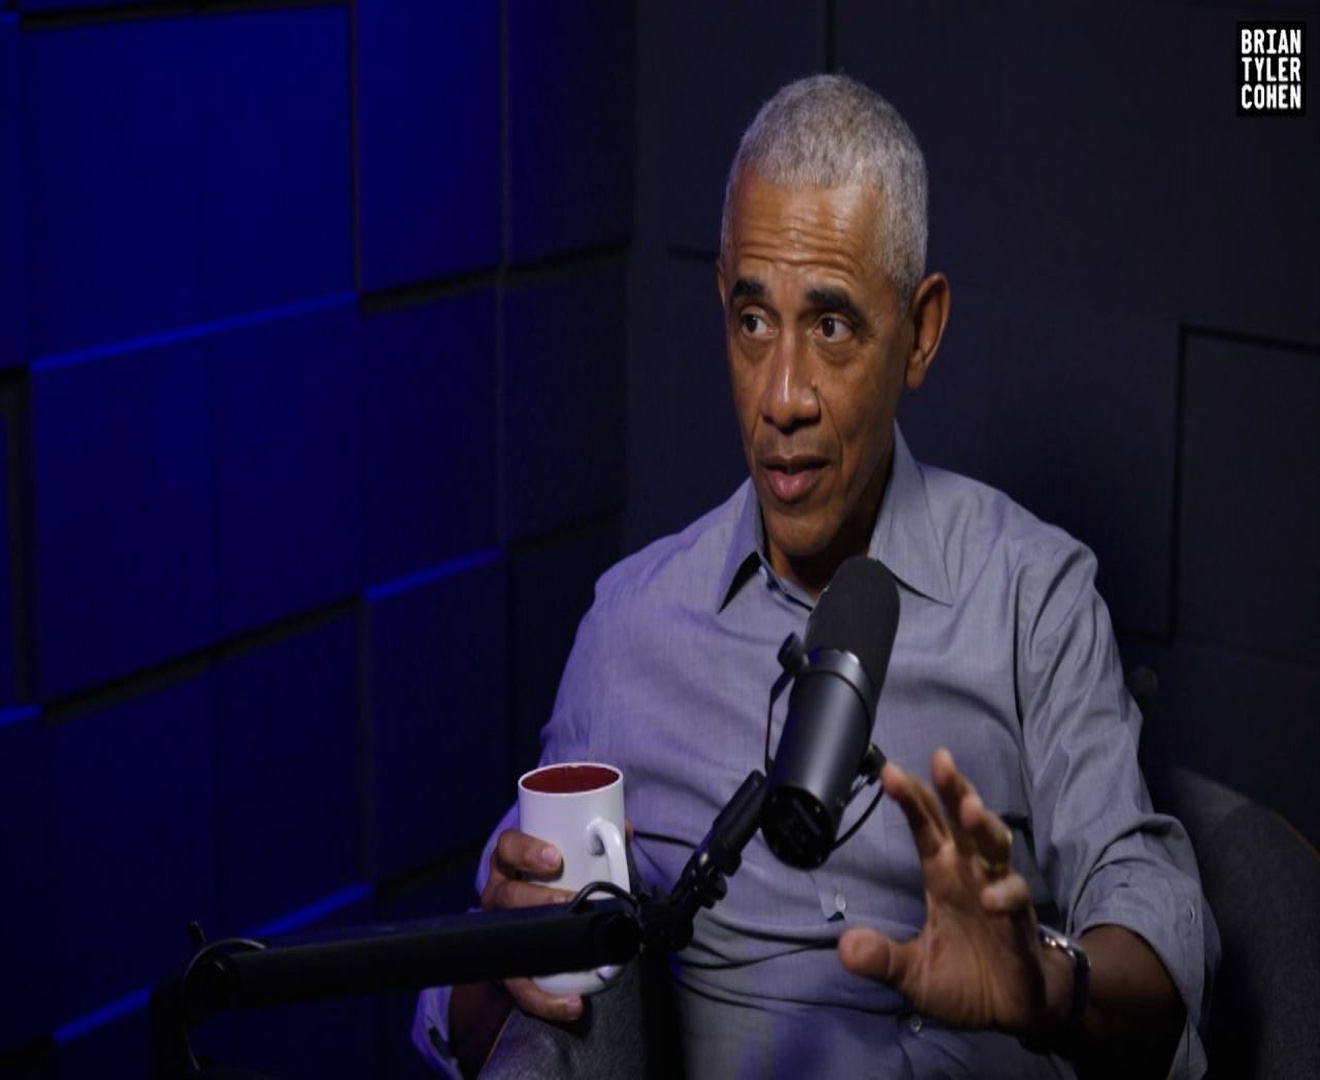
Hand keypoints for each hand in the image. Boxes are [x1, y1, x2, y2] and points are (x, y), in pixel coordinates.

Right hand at [479, 828, 584, 1022]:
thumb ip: (592, 842)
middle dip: (539, 898)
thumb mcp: (561, 855)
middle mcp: (498, 894)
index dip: (527, 850)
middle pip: (507, 894)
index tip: (554, 858)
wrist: (520, 927)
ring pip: (509, 939)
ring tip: (576, 951)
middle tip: (571, 901)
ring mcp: (499, 932)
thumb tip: (627, 829)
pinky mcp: (506, 969)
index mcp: (509, 863)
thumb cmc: (546, 882)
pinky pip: (520, 987)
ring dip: (543, 947)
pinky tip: (571, 1005)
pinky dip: (546, 1000)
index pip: (508, 847)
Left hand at [837, 748, 1052, 1033]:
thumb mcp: (912, 974)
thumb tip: (843, 947)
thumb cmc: (962, 981)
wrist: (1011, 1012)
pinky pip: (1015, 896)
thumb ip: (881, 958)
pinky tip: (988, 899)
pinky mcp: (1021, 918)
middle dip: (952, 788)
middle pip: (962, 819)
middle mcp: (969, 872)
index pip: (924, 827)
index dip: (911, 799)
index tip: (889, 771)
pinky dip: (1004, 894)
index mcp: (940, 873)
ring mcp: (997, 889)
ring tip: (968, 809)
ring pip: (994, 844)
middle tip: (940, 760)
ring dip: (983, 825)